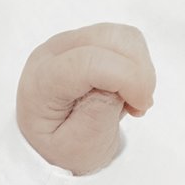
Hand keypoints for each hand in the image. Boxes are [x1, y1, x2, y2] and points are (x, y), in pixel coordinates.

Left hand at [15, 23, 154, 175]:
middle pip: (111, 40)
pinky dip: (136, 64)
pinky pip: (126, 40)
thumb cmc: (60, 148)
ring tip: (129, 101)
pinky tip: (126, 89)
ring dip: (139, 68)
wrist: (50, 141)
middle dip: (138, 74)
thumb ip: (96, 116)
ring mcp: (72, 40)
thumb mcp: (76, 148)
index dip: (126, 78)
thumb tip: (120, 85)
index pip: (88, 62)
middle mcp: (54, 52)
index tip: (141, 105)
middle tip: (136, 108)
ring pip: (123, 36)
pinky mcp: (90, 39)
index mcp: (42, 81)